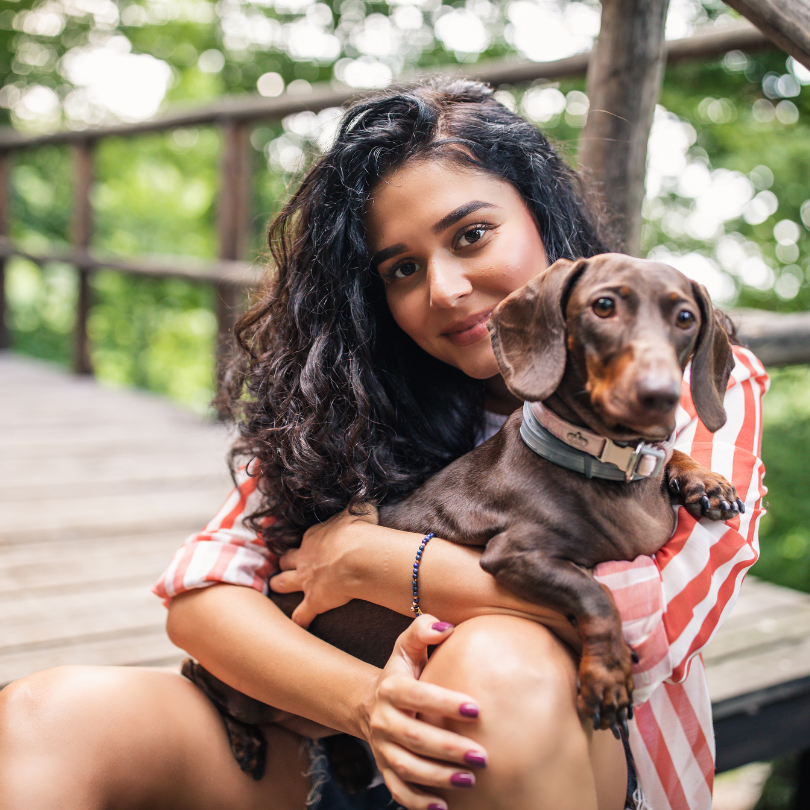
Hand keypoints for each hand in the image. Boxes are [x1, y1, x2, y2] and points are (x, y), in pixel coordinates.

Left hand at [269, 505, 378, 627]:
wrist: (359, 556)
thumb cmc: (360, 531)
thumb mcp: (359, 510)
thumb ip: (357, 504)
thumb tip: (364, 495)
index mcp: (314, 537)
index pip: (305, 540)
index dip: (305, 544)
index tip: (307, 546)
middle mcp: (304, 558)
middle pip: (286, 560)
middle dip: (283, 563)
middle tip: (283, 566)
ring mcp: (306, 580)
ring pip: (283, 583)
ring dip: (279, 585)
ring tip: (275, 588)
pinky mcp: (313, 600)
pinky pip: (301, 614)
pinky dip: (300, 620)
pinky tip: (298, 625)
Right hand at [362, 614, 486, 809]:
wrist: (371, 703)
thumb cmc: (402, 673)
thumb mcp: (407, 648)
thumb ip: (422, 631)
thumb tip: (445, 626)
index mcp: (391, 688)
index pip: (416, 695)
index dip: (444, 702)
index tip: (477, 709)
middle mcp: (383, 719)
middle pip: (414, 737)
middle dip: (448, 748)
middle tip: (482, 756)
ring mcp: (382, 747)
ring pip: (407, 767)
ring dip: (438, 777)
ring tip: (471, 780)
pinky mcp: (384, 769)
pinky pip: (397, 790)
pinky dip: (417, 802)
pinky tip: (443, 808)